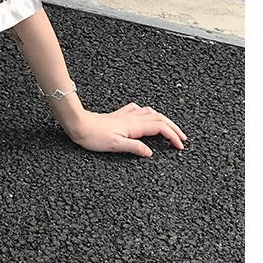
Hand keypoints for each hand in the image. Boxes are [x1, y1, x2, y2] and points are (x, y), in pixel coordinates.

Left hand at [67, 102, 186, 157]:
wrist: (80, 125)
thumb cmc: (95, 137)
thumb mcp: (116, 146)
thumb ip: (135, 147)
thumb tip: (151, 152)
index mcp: (134, 125)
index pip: (160, 127)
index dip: (172, 136)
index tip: (180, 146)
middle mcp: (132, 117)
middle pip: (159, 118)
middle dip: (173, 127)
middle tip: (183, 138)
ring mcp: (126, 115)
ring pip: (150, 113)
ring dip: (163, 120)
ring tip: (171, 128)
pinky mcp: (120, 115)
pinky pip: (138, 110)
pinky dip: (148, 113)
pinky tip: (147, 115)